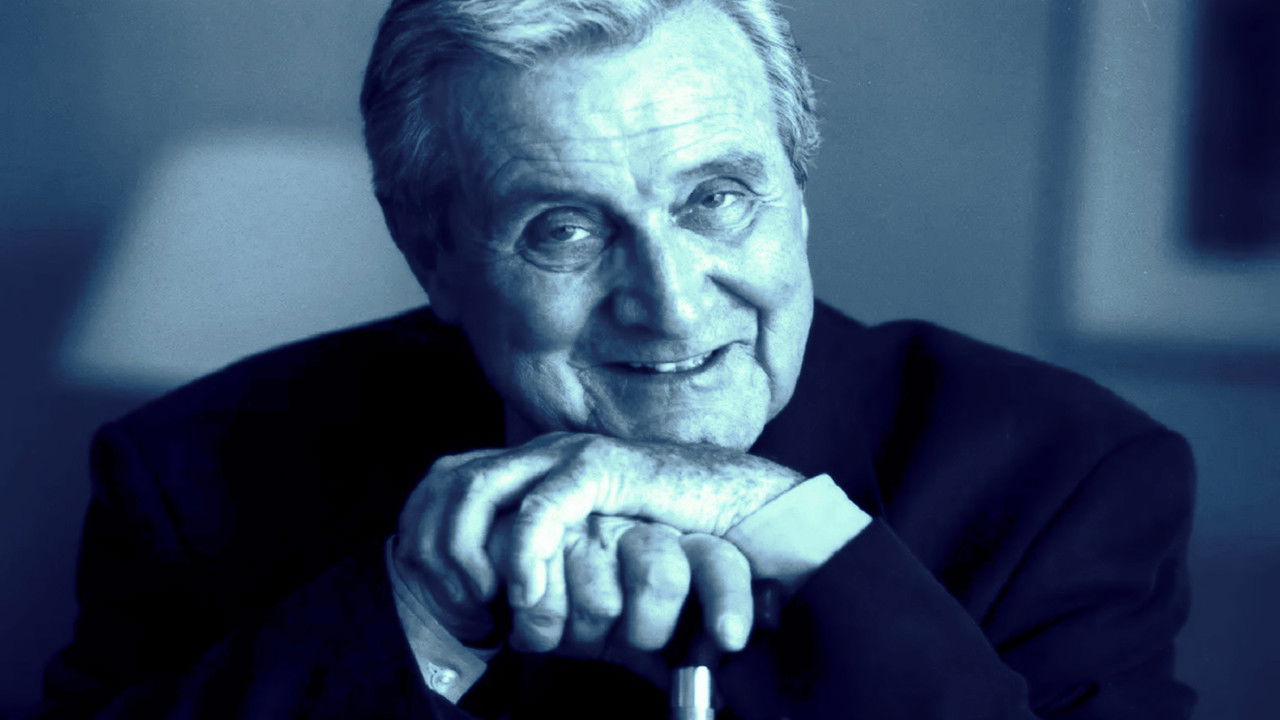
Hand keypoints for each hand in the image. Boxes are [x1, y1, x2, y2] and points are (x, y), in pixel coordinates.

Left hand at [393, 433, 800, 640]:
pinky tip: (527, 592)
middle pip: (447, 482)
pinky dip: (523, 552)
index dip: (422, 534)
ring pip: (478, 489)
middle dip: (433, 548)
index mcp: (527, 465)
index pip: (442, 483)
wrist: (735, 500)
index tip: (439, 595)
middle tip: (457, 605)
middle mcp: (538, 451)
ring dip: (467, 552)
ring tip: (485, 602)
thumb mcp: (582, 548)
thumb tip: (483, 596)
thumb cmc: (663, 533)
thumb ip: (537, 553)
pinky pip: (541, 508)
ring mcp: (567, 454)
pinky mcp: (602, 468)